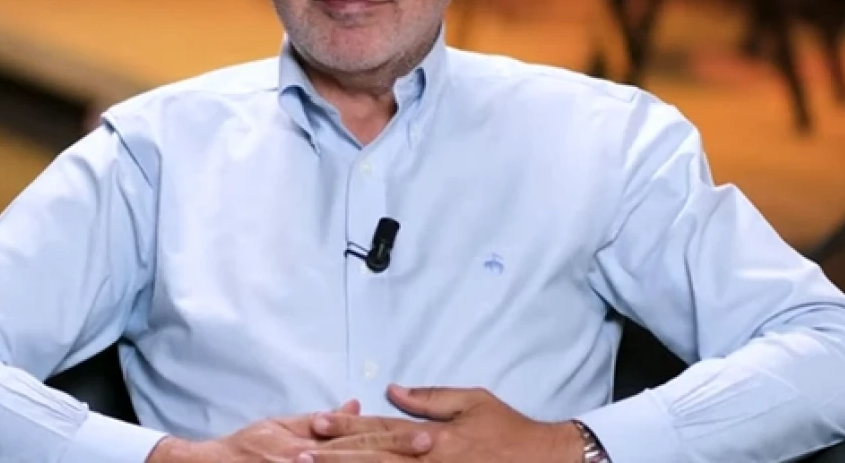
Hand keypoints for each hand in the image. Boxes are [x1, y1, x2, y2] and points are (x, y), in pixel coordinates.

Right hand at [147, 400, 431, 462]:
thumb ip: (320, 420)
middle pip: (359, 457)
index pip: (358, 436)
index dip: (392, 437)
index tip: (424, 436)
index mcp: (309, 441)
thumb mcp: (281, 427)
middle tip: (428, 450)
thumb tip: (355, 404)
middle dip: (395, 456)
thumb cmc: (244, 449)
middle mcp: (308, 460)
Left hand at [302, 385, 581, 462]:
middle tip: (299, 456)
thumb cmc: (510, 431)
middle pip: (373, 459)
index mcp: (433, 435)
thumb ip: (430, 398)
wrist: (545, 461)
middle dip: (335, 457)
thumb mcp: (473, 401)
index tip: (315, 423)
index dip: (346, 426)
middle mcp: (428, 460)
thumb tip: (392, 390)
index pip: (380, 429)